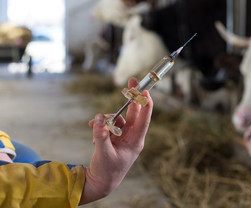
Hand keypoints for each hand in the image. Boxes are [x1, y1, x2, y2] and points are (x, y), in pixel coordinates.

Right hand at [79, 77, 152, 203]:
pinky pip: (109, 124)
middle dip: (133, 97)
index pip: (143, 120)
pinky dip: (101, 123)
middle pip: (135, 113)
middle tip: (133, 80)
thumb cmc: (107, 171)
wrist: (101, 181)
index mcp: (135, 141)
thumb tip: (98, 118)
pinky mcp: (115, 136)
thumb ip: (101, 135)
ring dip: (109, 116)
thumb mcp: (103, 154)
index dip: (145, 105)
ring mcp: (123, 136)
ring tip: (96, 124)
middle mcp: (132, 136)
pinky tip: (92, 126)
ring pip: (119, 117)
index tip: (145, 91)